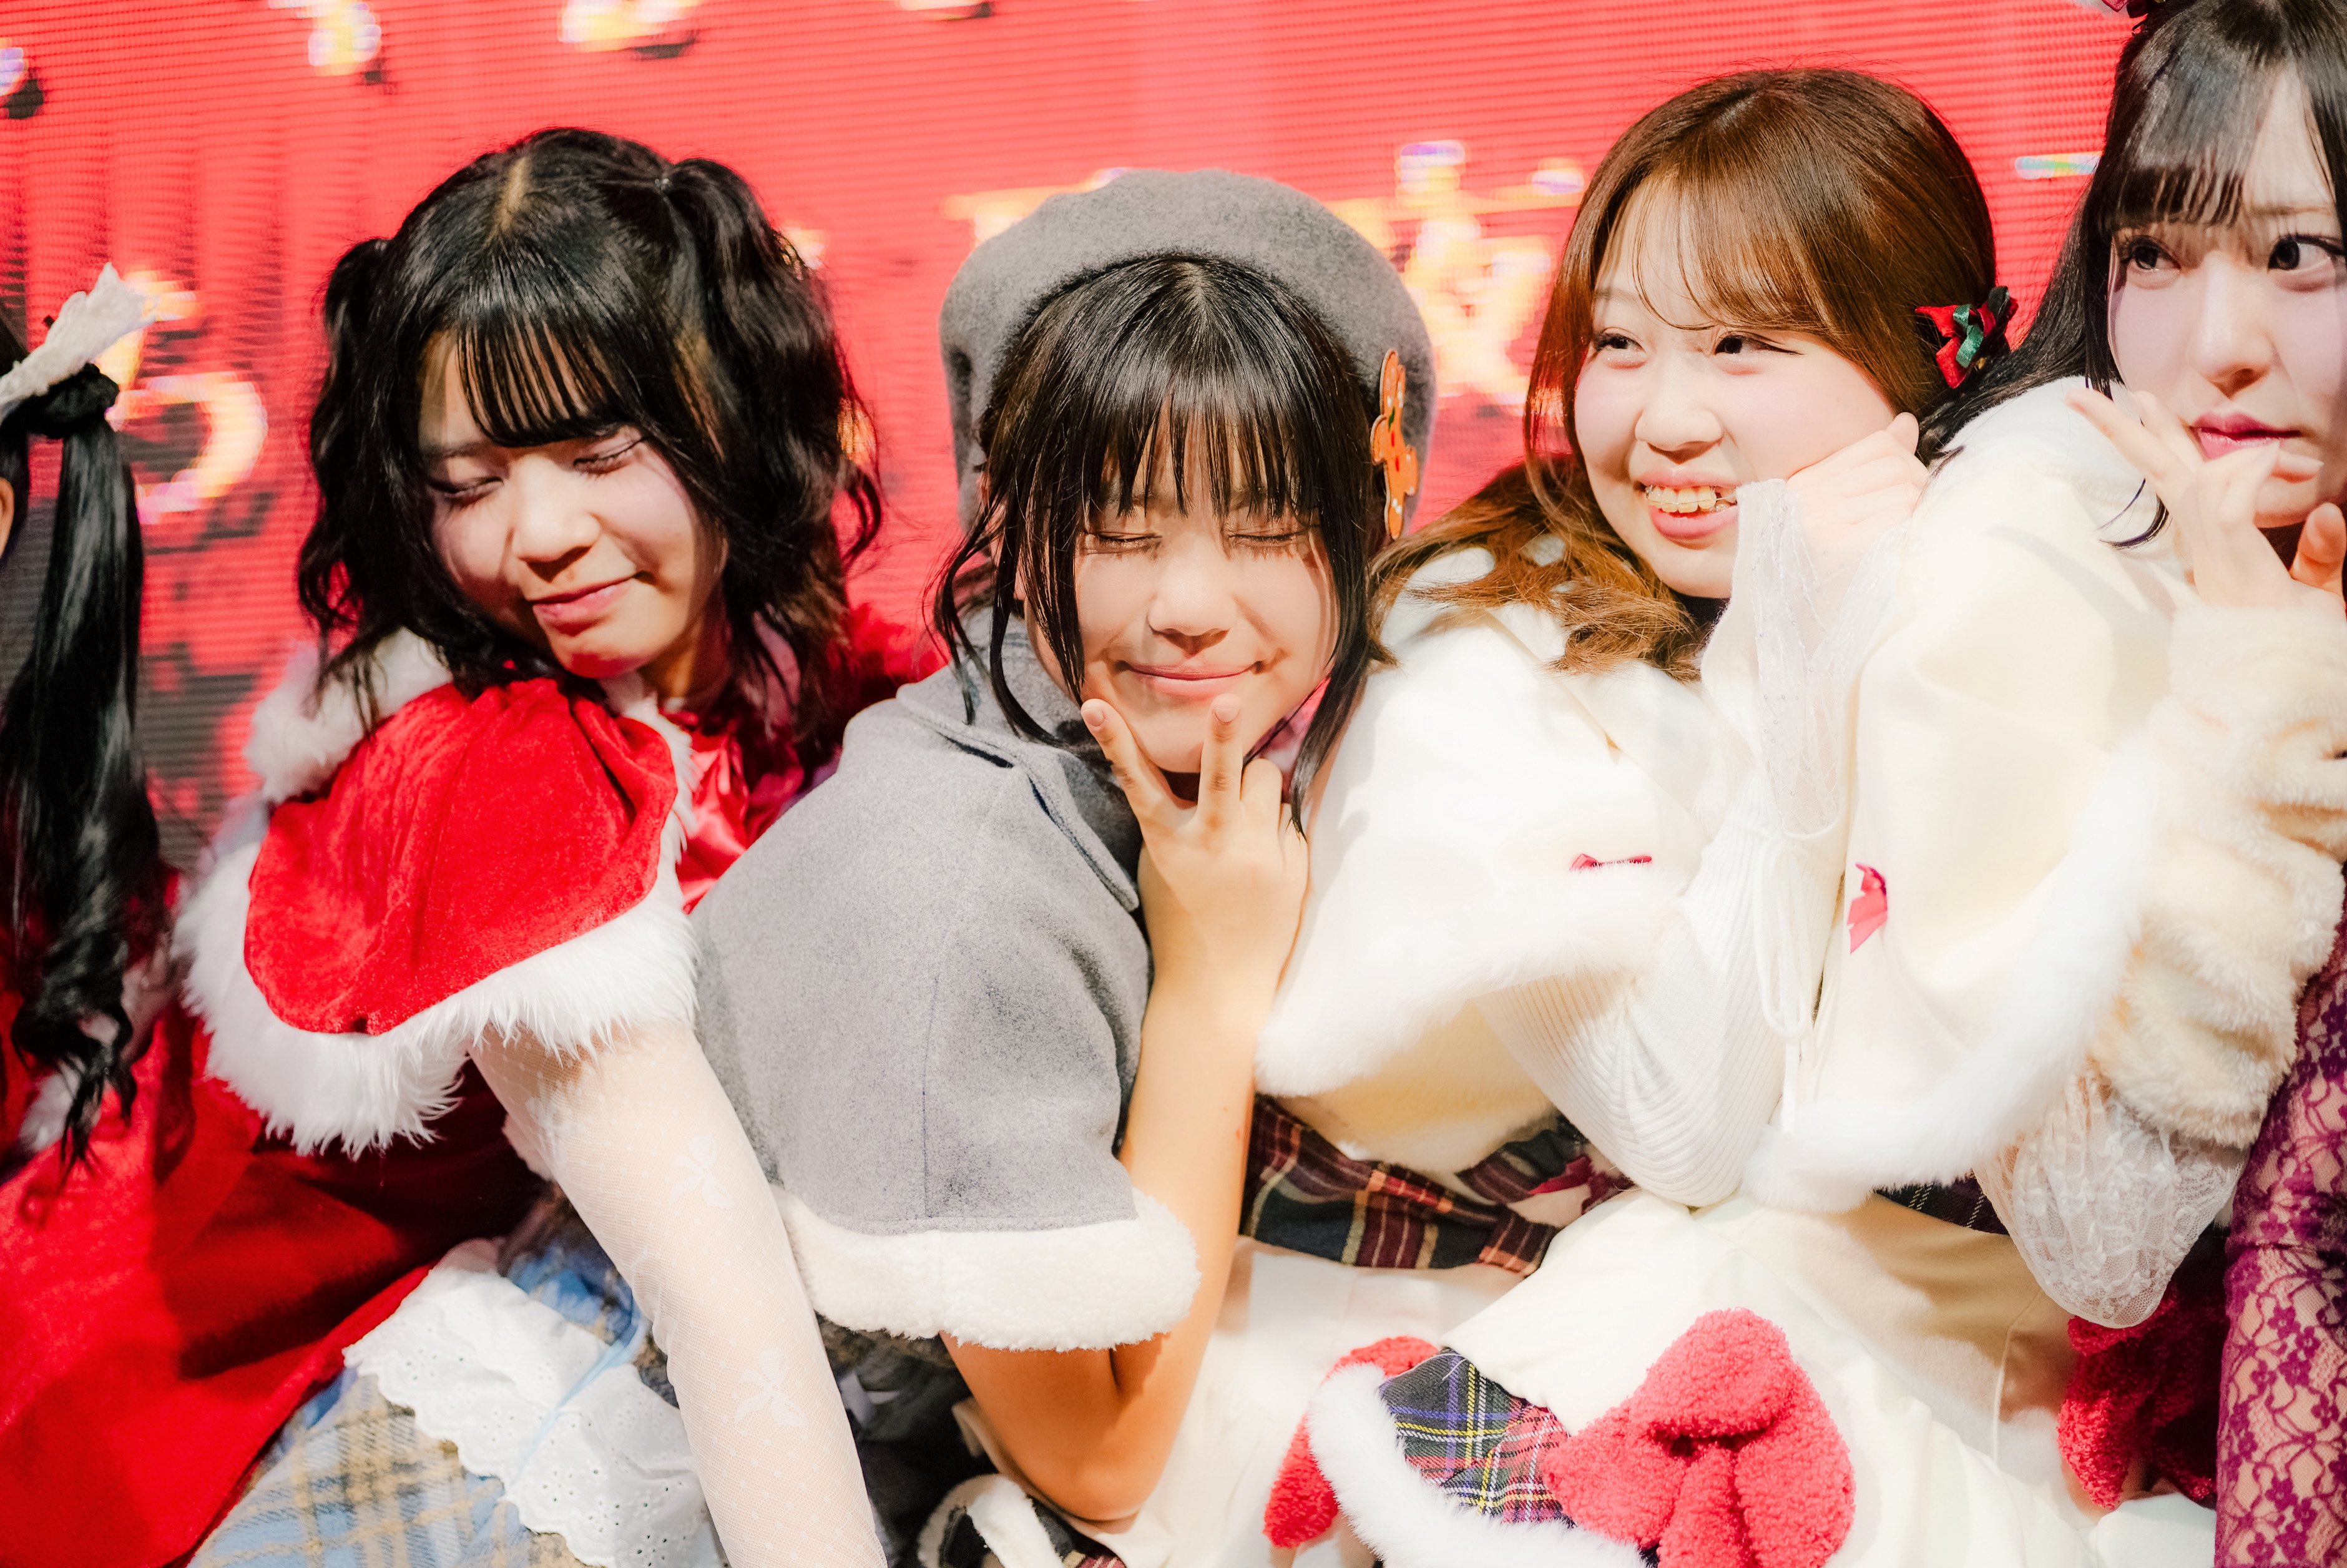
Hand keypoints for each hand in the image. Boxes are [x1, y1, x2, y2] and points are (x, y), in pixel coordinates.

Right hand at [1083, 694, 1307, 1022]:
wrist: (1218, 984)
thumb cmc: (1181, 917)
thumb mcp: (1162, 863)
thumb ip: (1179, 815)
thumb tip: (1203, 767)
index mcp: (1168, 841)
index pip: (1136, 779)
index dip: (1116, 740)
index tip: (1098, 704)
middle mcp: (1213, 843)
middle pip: (1223, 771)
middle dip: (1224, 732)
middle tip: (1228, 702)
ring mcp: (1257, 855)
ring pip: (1268, 779)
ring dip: (1258, 786)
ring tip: (1246, 823)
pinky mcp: (1292, 866)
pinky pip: (1290, 817)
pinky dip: (1277, 826)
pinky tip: (1264, 862)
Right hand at [1780, 412, 1927, 572]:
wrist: (1792, 621)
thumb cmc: (1822, 565)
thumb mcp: (1834, 508)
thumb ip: (1870, 464)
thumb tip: (1907, 423)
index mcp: (1806, 484)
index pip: (1876, 445)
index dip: (1904, 460)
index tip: (1902, 488)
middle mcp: (1811, 497)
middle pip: (1894, 465)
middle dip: (1916, 485)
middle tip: (1910, 514)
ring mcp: (1824, 521)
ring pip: (1903, 490)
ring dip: (1914, 511)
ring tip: (1899, 532)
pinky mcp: (1842, 547)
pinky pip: (1898, 516)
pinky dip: (1908, 528)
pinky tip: (1895, 545)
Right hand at [2069, 386, 2343, 619]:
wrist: (2289, 683)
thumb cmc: (2298, 641)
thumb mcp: (2318, 590)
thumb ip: (2322, 552)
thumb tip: (2326, 509)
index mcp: (2213, 544)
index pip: (2186, 482)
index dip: (2186, 444)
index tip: (2204, 427)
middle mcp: (2203, 542)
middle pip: (2158, 474)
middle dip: (2121, 432)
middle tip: (2079, 396)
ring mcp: (2213, 551)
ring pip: (2186, 477)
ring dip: (2162, 434)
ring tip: (2137, 400)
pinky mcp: (2233, 560)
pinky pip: (2229, 502)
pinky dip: (2249, 475)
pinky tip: (2273, 462)